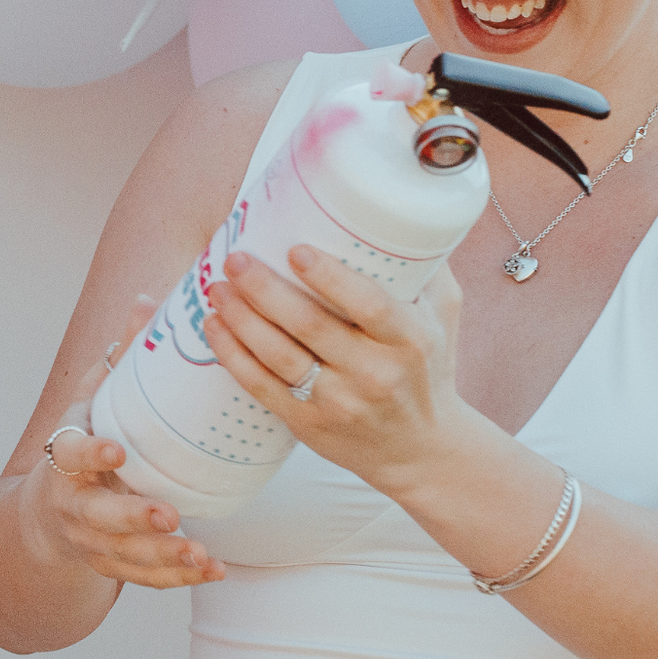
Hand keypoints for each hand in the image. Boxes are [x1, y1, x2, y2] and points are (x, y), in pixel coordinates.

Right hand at [25, 297, 226, 590]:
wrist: (44, 516)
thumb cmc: (81, 441)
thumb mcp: (91, 398)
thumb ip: (120, 356)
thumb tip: (149, 298)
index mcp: (65, 457)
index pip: (69, 454)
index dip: (90, 454)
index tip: (117, 451)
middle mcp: (73, 503)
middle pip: (98, 515)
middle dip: (132, 517)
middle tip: (167, 513)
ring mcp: (91, 539)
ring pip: (124, 555)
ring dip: (163, 555)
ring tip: (201, 552)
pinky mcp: (111, 565)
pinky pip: (145, 578)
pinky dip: (178, 577)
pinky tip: (213, 570)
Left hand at [204, 246, 467, 492]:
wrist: (421, 451)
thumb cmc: (427, 369)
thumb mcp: (443, 315)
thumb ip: (426, 265)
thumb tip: (393, 207)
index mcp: (410, 341)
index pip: (371, 306)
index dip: (331, 278)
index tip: (296, 250)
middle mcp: (376, 373)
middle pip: (311, 327)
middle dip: (265, 290)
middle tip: (236, 259)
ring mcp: (339, 402)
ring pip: (279, 357)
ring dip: (241, 320)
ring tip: (218, 288)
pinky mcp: (309, 424)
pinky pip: (262, 387)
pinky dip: (233, 356)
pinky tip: (215, 327)